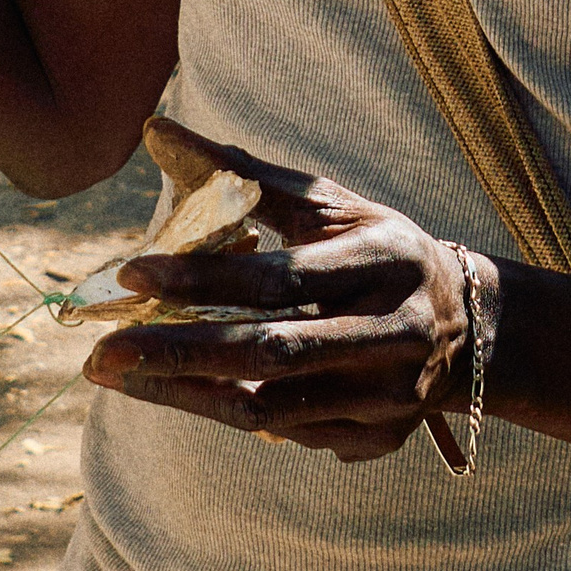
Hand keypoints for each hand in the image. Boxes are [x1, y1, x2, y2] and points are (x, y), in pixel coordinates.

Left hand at [86, 128, 483, 464]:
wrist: (471, 330)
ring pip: (271, 409)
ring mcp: (390, 396)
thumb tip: (155, 130)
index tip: (130, 272)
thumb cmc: (378, 253)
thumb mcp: (329, 206)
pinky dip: (226, 411)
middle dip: (177, 353)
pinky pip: (286, 434)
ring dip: (187, 393)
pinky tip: (177, 391)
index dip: (204, 276)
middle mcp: (395, 333)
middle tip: (99, 353)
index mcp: (384, 262)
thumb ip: (244, 176)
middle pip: (272, 351)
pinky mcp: (379, 440)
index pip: (283, 276)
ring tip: (120, 376)